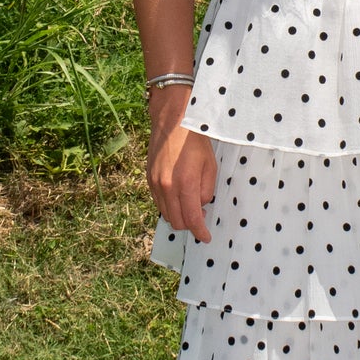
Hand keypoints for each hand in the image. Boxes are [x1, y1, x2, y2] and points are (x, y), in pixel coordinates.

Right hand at [146, 95, 216, 243]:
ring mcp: (155, 184)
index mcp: (185, 184)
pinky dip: (169, 206)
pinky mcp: (148, 180)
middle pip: (177, 221)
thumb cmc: (194, 142)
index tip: (205, 237)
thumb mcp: (210, 166)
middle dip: (190, 225)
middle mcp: (167, 187)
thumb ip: (206, 190)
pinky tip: (178, 197)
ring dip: (178, 216)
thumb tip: (201, 205)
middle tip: (201, 218)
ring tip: (190, 206)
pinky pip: (159, 202)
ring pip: (166, 214)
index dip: (200, 232)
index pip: (192, 219)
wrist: (172, 122)